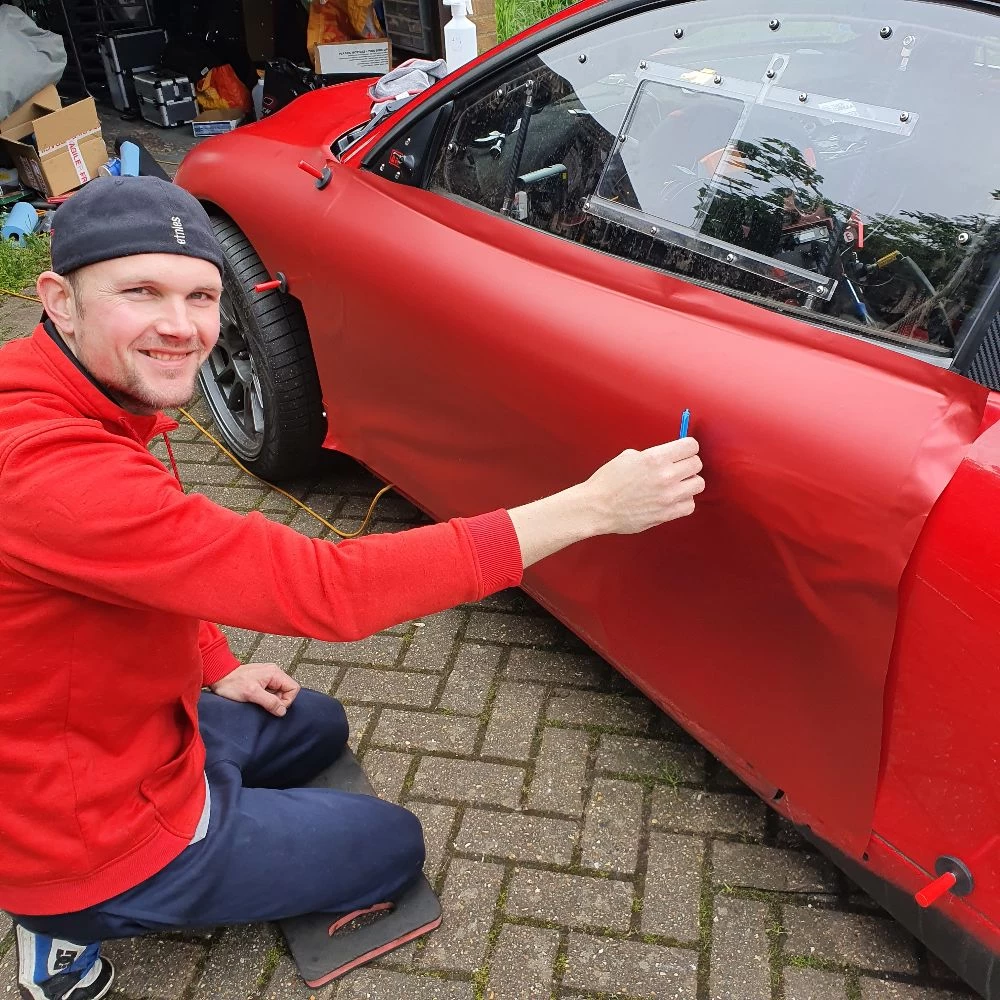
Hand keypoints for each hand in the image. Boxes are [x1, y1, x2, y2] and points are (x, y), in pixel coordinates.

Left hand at [209, 662, 300, 716]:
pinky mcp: (261, 681)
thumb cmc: (232, 683)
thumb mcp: (252, 694)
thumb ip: (270, 701)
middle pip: (287, 690)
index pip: (293, 688)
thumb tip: (282, 711)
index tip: (274, 706)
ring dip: (271, 700)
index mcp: (275, 673)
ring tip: (258, 701)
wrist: (218, 676)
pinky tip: (256, 699)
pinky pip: (271, 691)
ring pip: (279, 692)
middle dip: (278, 701)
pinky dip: (266, 698)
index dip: (287, 700)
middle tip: (264, 704)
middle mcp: (274, 673)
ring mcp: (268, 676)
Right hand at [584, 437, 703, 534]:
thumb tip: (666, 456)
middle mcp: (666, 476)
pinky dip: (684, 501)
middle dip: (688, 463)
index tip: (683, 450)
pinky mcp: (666, 514)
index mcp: (655, 458)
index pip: (691, 445)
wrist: (597, 507)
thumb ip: (652, 456)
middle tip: (679, 467)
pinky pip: (690, 505)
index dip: (688, 447)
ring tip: (677, 484)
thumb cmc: (608, 481)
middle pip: (697, 464)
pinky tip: (673, 499)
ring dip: (689, 483)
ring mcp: (668, 496)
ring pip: (698, 484)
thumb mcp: (628, 457)